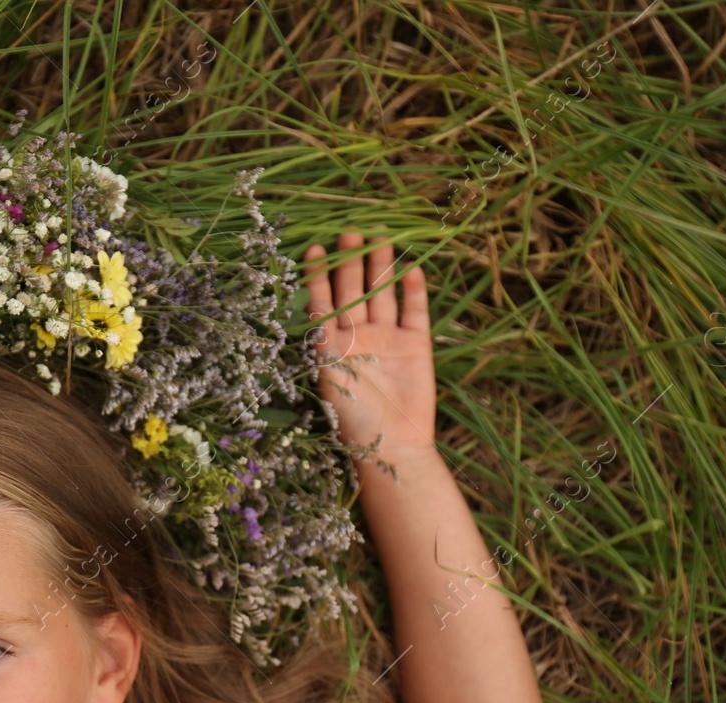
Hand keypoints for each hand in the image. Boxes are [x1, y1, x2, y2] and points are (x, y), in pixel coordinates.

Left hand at [302, 232, 436, 455]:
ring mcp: (388, 339)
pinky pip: (414, 311)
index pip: (322, 301)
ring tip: (378, 237)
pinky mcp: (416, 345)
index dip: (318, 275)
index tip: (314, 247)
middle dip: (350, 261)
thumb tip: (309, 306)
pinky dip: (413, 291)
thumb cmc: (353, 419)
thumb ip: (322, 339)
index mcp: (332, 345)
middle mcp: (359, 337)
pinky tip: (411, 267)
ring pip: (383, 294)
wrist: (393, 447)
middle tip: (350, 231)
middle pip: (354, 290)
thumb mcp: (327, 375)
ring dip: (381, 267)